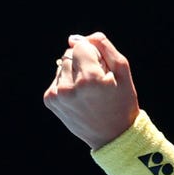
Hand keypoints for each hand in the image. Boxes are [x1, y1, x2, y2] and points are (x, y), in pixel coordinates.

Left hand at [43, 32, 140, 148]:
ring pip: (62, 65)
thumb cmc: (122, 101)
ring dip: (74, 72)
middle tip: (97, 83)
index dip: (95, 55)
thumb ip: (103, 46)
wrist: (113, 136)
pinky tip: (79, 96)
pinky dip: (67, 82)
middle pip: (70, 54)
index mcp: (89, 79)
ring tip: (88, 91)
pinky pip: (57, 78)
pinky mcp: (50, 101)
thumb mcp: (122, 70)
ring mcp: (57, 95)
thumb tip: (74, 38)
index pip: (82, 46)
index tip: (103, 72)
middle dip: (83, 62)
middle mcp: (69, 87)